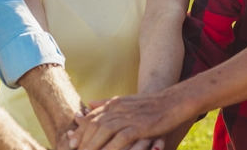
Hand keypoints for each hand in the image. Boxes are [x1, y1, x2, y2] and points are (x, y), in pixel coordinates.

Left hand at [67, 93, 190, 149]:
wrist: (174, 101)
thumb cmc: (152, 104)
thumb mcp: (127, 101)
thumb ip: (107, 103)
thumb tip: (89, 103)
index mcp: (115, 103)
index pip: (92, 117)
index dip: (80, 130)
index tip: (71, 141)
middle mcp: (119, 108)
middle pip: (95, 125)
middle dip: (83, 139)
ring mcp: (129, 117)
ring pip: (104, 131)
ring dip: (93, 145)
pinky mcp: (140, 126)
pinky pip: (121, 139)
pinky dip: (111, 148)